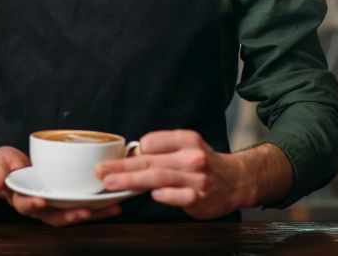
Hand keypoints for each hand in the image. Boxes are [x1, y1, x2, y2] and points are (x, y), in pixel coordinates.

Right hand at [0, 146, 121, 226]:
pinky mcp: (63, 196)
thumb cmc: (1, 166)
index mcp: (20, 199)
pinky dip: (96, 204)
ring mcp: (52, 202)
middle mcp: (38, 206)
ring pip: (71, 212)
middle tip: (86, 211)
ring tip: (110, 208)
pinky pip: (79, 202)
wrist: (7, 167)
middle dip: (71, 215)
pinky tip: (112, 200)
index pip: (26, 205)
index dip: (34, 205)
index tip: (42, 201)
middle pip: (55, 216)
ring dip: (91, 213)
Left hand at [95, 130, 254, 219]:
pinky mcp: (199, 197)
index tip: (113, 158)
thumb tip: (131, 154)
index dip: (133, 150)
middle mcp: (191, 157)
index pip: (152, 141)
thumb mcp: (187, 147)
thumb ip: (163, 149)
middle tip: (101, 171)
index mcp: (186, 140)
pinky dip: (163, 195)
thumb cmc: (204, 164)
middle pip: (150, 160)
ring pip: (158, 178)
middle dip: (122, 166)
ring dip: (131, 180)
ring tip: (111, 183)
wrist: (236, 181)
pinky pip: (176, 196)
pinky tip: (151, 195)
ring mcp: (196, 178)